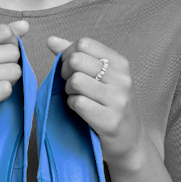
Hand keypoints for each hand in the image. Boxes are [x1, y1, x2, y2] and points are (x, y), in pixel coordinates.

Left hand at [46, 34, 145, 170]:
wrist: (129, 141)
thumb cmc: (109, 105)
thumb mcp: (99, 77)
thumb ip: (75, 56)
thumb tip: (51, 39)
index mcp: (120, 63)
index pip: (84, 44)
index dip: (68, 54)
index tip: (70, 68)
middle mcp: (122, 78)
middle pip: (76, 60)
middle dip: (65, 72)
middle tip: (70, 85)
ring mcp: (118, 100)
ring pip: (75, 81)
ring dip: (68, 91)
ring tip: (77, 97)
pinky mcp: (110, 120)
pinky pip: (78, 103)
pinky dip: (72, 106)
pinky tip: (80, 111)